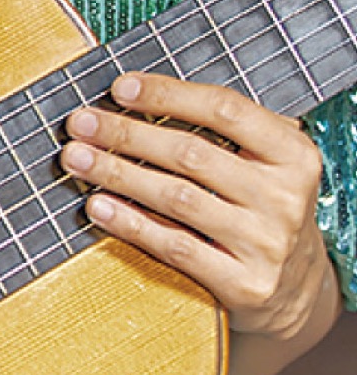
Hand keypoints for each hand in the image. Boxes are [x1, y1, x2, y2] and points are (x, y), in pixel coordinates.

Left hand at [58, 63, 339, 374]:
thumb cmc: (262, 208)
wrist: (298, 287)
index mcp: (294, 154)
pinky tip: (98, 207)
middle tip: (81, 122)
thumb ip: (223, 129)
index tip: (120, 88)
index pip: (226, 109)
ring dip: (117, 174)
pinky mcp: (244, 284)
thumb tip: (136, 95)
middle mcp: (284, 197)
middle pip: (192, 154)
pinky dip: (130, 224)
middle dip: (127, 134)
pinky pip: (176, 247)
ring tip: (76, 159)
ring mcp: (266, 243)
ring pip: (177, 199)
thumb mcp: (266, 162)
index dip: (168, 95)